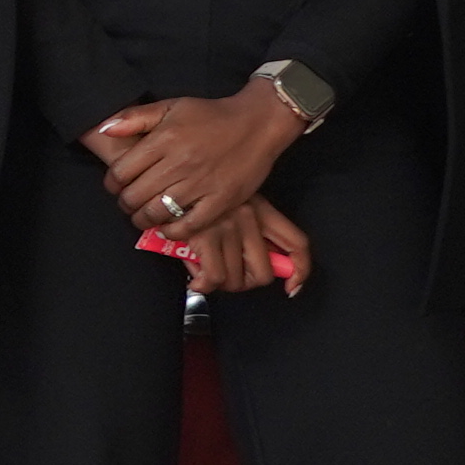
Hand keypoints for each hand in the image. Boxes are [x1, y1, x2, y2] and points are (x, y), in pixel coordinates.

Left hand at [87, 81, 307, 243]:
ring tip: (144, 217)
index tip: (115, 187)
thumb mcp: (172, 106)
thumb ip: (136, 117)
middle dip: (125, 204)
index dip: (112, 184)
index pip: (120, 172)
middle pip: (135, 196)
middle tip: (129, 204)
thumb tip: (105, 130)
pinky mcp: (221, 201)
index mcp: (164, 139)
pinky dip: (172, 232)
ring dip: (143, 219)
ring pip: (157, 213)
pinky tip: (168, 228)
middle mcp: (179, 163)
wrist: (257, 123)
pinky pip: (188, 225)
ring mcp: (201, 183)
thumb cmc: (212, 115)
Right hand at [170, 199, 311, 294]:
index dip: (299, 271)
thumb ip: (246, 228)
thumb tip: (254, 262)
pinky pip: (214, 277)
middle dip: (245, 282)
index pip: (296, 243)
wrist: (165, 177)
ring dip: (221, 284)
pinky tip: (196, 278)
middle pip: (264, 273)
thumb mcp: (230, 201)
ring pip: (236, 280)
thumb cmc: (196, 191)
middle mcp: (248, 217)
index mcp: (261, 208)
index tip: (293, 286)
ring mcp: (226, 227)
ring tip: (206, 272)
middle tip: (230, 277)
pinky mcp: (203, 235)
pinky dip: (204, 285)